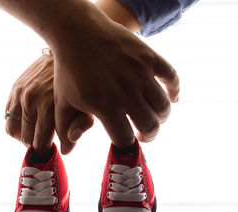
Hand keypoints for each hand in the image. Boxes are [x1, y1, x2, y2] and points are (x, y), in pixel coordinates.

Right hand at [5, 54, 92, 152]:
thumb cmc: (81, 82)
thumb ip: (79, 126)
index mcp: (50, 106)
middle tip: (45, 143)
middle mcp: (32, 101)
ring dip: (24, 136)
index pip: (41, 142)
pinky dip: (16, 124)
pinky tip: (28, 122)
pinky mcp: (15, 88)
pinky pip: (7, 117)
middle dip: (36, 145)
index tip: (50, 152)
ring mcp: (21, 94)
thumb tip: (67, 148)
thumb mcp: (86, 104)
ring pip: (14, 131)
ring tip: (35, 134)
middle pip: (27, 139)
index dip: (46, 151)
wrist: (68, 49)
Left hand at [52, 10, 178, 153]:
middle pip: (150, 126)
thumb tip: (66, 152)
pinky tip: (172, 98)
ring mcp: (140, 74)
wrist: (78, 33)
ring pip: (163, 107)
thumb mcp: (63, 100)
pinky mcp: (149, 57)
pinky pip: (172, 77)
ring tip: (153, 117)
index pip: (125, 139)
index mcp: (106, 107)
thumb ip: (65, 128)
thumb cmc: (68, 70)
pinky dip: (175, 90)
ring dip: (161, 117)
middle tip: (143, 134)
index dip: (126, 145)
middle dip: (148, 135)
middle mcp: (127, 93)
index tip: (126, 143)